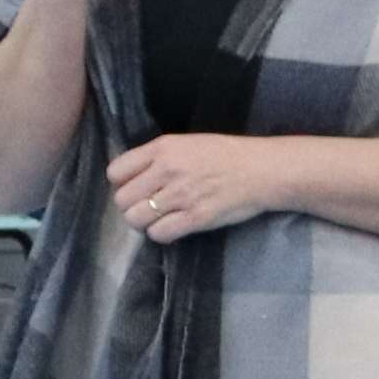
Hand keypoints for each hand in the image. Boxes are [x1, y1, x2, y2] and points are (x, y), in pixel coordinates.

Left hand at [104, 133, 290, 244]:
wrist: (262, 170)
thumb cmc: (226, 155)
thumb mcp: (187, 144)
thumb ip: (158, 157)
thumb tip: (131, 176)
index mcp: (163, 148)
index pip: (116, 171)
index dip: (122, 183)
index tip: (134, 188)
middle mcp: (167, 170)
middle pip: (122, 199)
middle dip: (131, 206)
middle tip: (148, 207)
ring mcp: (181, 195)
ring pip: (136, 219)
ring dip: (144, 222)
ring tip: (159, 219)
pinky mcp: (195, 218)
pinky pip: (159, 234)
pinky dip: (161, 234)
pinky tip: (172, 227)